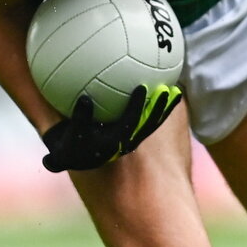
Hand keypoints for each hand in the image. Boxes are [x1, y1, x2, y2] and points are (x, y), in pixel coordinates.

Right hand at [41, 83, 182, 171]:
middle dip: (158, 108)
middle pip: (147, 124)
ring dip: (163, 108)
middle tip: (169, 90)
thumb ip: (80, 119)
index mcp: (114, 142)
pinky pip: (149, 120)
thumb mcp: (70, 136)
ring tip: (175, 90)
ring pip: (151, 122)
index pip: (127, 123)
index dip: (135, 107)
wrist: (77, 158)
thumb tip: (85, 99)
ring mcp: (132, 137)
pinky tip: (166, 91)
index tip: (140, 88)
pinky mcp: (134, 133)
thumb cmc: (73, 145)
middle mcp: (127, 141)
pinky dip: (158, 108)